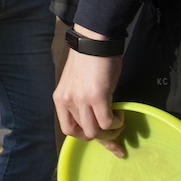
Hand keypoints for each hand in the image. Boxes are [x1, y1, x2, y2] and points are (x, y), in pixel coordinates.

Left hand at [55, 30, 125, 156]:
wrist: (93, 43)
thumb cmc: (88, 61)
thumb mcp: (76, 85)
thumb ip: (80, 102)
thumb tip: (94, 117)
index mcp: (60, 99)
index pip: (68, 129)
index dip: (84, 136)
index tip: (98, 136)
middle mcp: (67, 102)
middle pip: (83, 134)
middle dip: (102, 137)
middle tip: (115, 131)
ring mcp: (81, 100)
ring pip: (96, 131)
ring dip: (111, 131)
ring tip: (118, 120)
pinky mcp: (96, 97)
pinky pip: (108, 122)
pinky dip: (117, 122)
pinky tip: (120, 112)